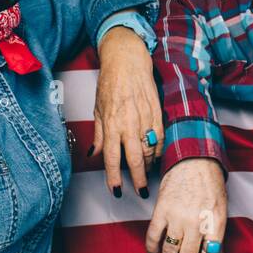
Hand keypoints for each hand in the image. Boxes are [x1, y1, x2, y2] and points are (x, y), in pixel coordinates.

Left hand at [93, 25, 161, 196]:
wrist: (127, 61)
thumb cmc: (110, 83)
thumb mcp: (97, 109)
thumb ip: (98, 134)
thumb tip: (93, 153)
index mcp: (111, 124)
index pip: (111, 158)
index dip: (114, 177)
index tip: (116, 190)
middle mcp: (128, 124)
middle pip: (134, 159)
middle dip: (138, 178)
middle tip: (140, 190)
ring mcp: (145, 118)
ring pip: (150, 150)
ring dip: (148, 165)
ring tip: (146, 173)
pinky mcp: (157, 112)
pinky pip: (160, 137)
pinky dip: (158, 149)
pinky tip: (155, 156)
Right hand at [145, 158, 227, 252]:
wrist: (194, 159)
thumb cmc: (211, 184)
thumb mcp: (222, 209)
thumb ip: (218, 233)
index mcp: (215, 224)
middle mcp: (196, 223)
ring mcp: (177, 217)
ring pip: (169, 251)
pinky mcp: (162, 210)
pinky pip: (154, 235)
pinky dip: (152, 249)